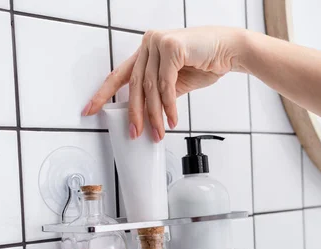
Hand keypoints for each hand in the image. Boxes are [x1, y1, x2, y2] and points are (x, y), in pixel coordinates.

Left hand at [82, 26, 246, 141]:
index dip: (104, 94)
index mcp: (146, 51)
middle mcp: (149, 43)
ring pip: (150, 87)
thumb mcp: (178, 82)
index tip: (90, 110)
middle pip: (135, 85)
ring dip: (155, 114)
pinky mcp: (171, 46)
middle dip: (135, 113)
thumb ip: (160, 93)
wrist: (230, 50)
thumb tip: (147, 114)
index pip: (120, 74)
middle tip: (135, 133)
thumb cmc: (206, 62)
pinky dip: (169, 106)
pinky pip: (165, 84)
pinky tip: (172, 119)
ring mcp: (158, 42)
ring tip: (158, 132)